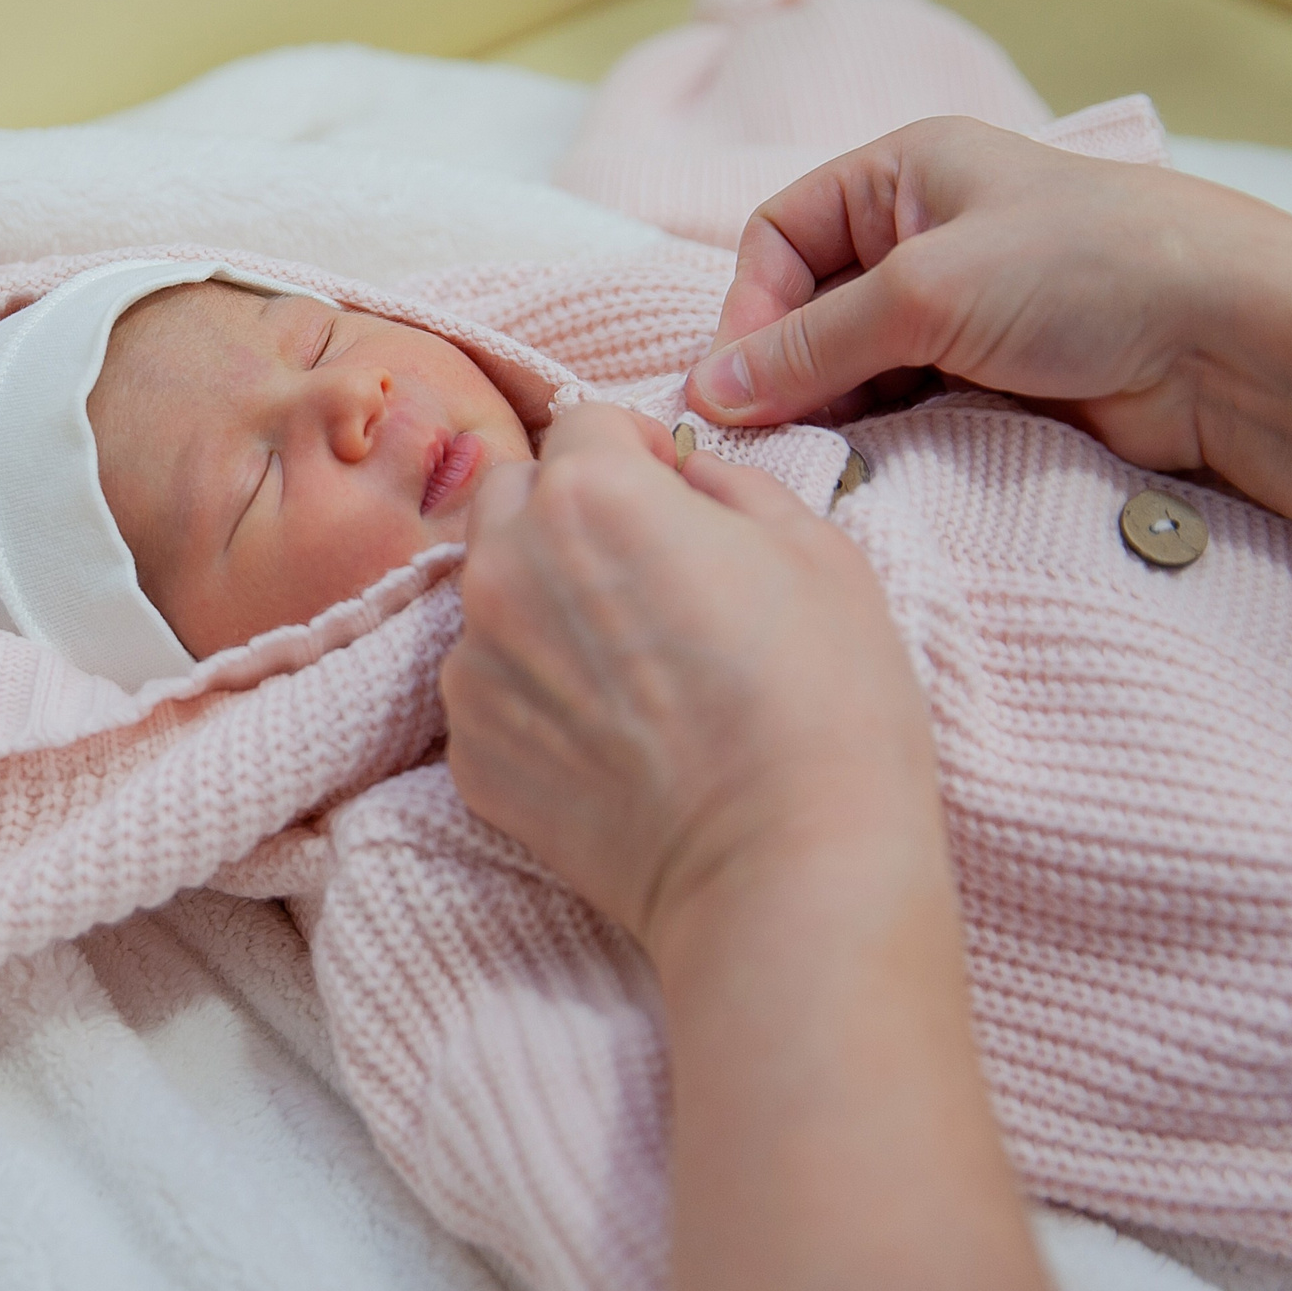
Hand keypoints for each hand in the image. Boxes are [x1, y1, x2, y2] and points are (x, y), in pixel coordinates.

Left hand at [440, 405, 939, 955]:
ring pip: (492, 595)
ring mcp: (474, 665)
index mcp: (588, 493)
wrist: (784, 867)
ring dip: (543, 604)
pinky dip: (534, 695)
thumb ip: (724, 479)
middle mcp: (506, 565)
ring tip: (631, 669)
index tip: (673, 492)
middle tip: (641, 570)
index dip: (637, 449)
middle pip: (511, 496)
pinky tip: (610, 735)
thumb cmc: (823, 700)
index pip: (583, 423)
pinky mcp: (468, 753)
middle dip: (566, 509)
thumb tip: (679, 469)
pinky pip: (490, 689)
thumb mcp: (812, 545)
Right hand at [686, 116, 1291, 469]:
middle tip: (765, 432)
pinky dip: (876, 438)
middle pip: (809, 306)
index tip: (737, 381)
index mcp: (909, 173)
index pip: (781, 235)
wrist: (1237, 348)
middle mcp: (928, 235)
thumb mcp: (927, 291)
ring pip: (851, 367)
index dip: (749, 305)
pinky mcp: (992, 382)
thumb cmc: (1094, 271)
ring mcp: (962, 313)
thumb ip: (811, 346)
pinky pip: (901, 411)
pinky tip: (869, 464)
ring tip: (820, 453)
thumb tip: (709, 393)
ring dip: (829, 410)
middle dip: (784, 367)